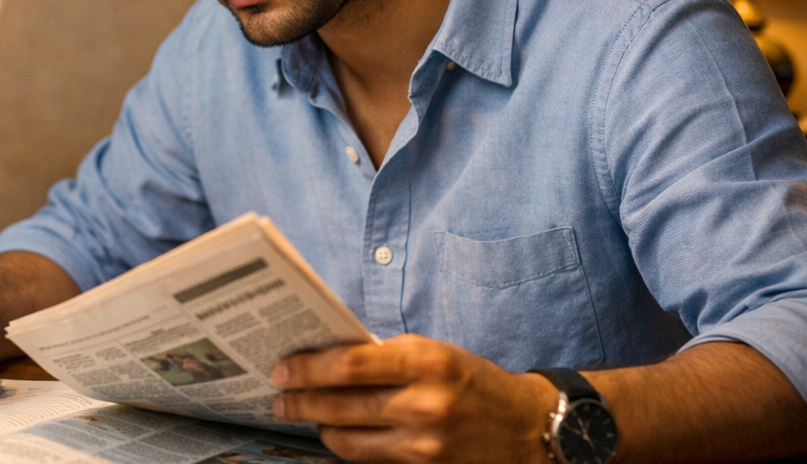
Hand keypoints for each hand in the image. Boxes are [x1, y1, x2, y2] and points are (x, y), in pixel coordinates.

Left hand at [271, 335, 553, 462]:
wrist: (528, 428)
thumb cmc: (473, 382)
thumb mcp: (436, 353)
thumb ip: (387, 355)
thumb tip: (328, 355)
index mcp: (426, 361)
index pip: (350, 364)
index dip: (308, 368)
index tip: (282, 368)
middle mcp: (425, 403)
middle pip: (341, 404)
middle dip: (300, 401)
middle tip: (278, 396)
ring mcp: (425, 442)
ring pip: (348, 438)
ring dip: (318, 426)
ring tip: (303, 414)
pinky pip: (368, 459)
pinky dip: (346, 446)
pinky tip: (334, 434)